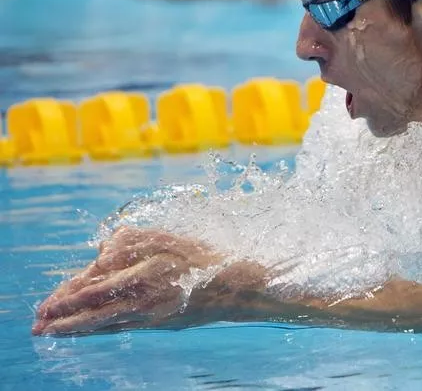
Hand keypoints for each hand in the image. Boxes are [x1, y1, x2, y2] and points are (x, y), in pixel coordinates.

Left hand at [32, 226, 222, 335]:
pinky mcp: (155, 324)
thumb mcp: (168, 240)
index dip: (70, 297)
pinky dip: (99, 331)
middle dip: (64, 319)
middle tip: (38, 326)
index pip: (97, 289)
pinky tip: (86, 332)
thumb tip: (102, 253)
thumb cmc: (201, 259)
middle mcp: (142, 301)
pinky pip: (120, 328)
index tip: (48, 304)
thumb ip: (134, 242)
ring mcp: (149, 316)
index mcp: (144, 276)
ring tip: (52, 333)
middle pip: (94, 312)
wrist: (232, 288)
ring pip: (104, 324)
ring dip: (75, 329)